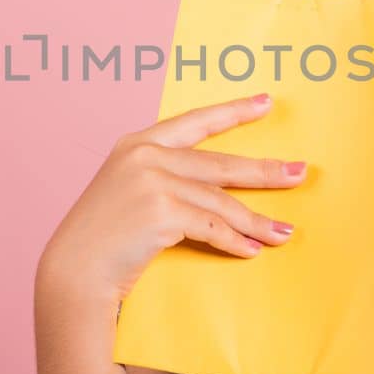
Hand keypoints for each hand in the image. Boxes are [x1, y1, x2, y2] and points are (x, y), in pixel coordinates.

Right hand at [36, 92, 306, 307]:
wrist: (75, 270)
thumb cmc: (103, 239)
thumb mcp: (128, 193)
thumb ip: (162, 179)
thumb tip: (216, 190)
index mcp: (137, 144)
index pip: (194, 122)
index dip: (232, 112)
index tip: (264, 103)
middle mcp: (145, 155)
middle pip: (219, 164)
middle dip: (264, 170)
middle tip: (299, 173)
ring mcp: (153, 180)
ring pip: (220, 201)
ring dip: (256, 220)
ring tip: (283, 232)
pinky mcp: (162, 210)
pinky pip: (212, 226)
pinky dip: (235, 240)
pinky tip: (252, 250)